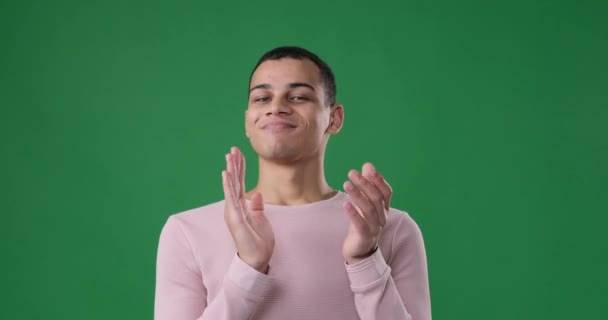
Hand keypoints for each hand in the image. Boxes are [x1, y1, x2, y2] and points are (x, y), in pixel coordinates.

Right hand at [222, 146, 274, 272]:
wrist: (256, 259)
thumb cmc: (258, 241)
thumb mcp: (260, 220)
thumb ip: (257, 207)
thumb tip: (257, 194)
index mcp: (241, 207)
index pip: (240, 183)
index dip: (240, 168)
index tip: (240, 153)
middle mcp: (234, 207)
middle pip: (234, 181)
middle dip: (234, 164)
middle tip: (233, 148)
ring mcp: (233, 211)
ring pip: (231, 186)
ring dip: (230, 170)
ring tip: (229, 155)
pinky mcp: (235, 217)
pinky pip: (231, 198)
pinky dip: (228, 185)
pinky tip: (226, 173)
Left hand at [342, 162, 392, 263]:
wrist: (359, 250)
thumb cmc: (362, 223)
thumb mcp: (365, 203)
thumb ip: (367, 185)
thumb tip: (368, 165)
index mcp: (384, 209)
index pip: (386, 192)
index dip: (378, 180)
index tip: (368, 168)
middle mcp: (382, 217)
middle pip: (377, 198)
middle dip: (365, 184)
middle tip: (352, 173)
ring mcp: (374, 228)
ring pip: (369, 210)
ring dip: (358, 195)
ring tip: (346, 184)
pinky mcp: (364, 237)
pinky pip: (360, 224)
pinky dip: (353, 213)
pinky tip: (345, 203)